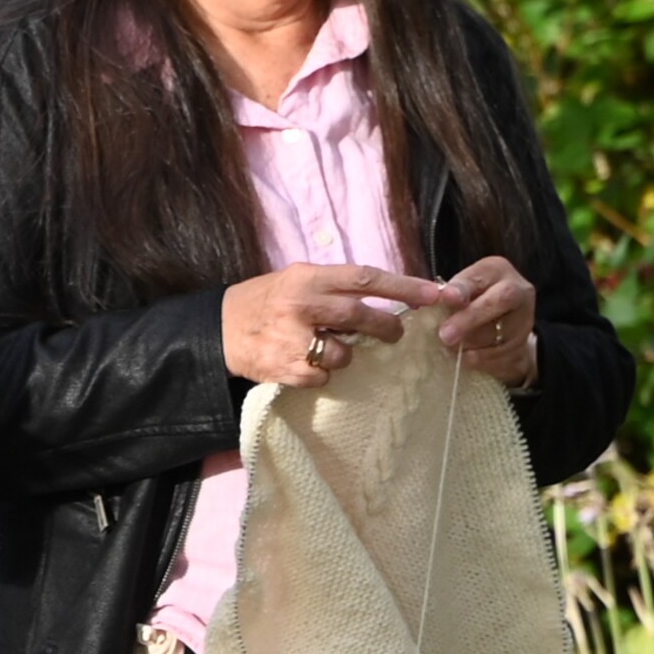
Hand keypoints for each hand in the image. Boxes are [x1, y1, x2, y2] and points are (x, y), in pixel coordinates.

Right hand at [221, 262, 450, 386]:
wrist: (220, 329)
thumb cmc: (268, 300)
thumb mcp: (297, 279)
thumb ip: (336, 286)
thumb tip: (387, 295)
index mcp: (308, 277)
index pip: (365, 278)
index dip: (403, 286)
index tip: (434, 295)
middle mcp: (301, 305)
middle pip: (360, 316)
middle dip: (386, 327)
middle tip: (395, 333)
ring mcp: (292, 339)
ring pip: (344, 353)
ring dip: (347, 354)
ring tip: (330, 347)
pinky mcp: (286, 369)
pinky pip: (323, 376)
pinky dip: (323, 372)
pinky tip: (306, 362)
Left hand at [437, 257, 538, 387]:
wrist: (501, 325)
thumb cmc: (472, 302)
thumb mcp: (461, 291)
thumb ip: (447, 295)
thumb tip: (420, 301)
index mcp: (496, 270)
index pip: (480, 276)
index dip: (463, 288)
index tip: (446, 297)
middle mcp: (517, 290)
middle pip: (499, 301)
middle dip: (470, 318)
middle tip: (445, 334)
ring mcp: (524, 318)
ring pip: (499, 332)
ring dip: (471, 343)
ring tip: (449, 348)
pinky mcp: (523, 344)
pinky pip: (501, 354)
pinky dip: (479, 358)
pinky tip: (464, 358)